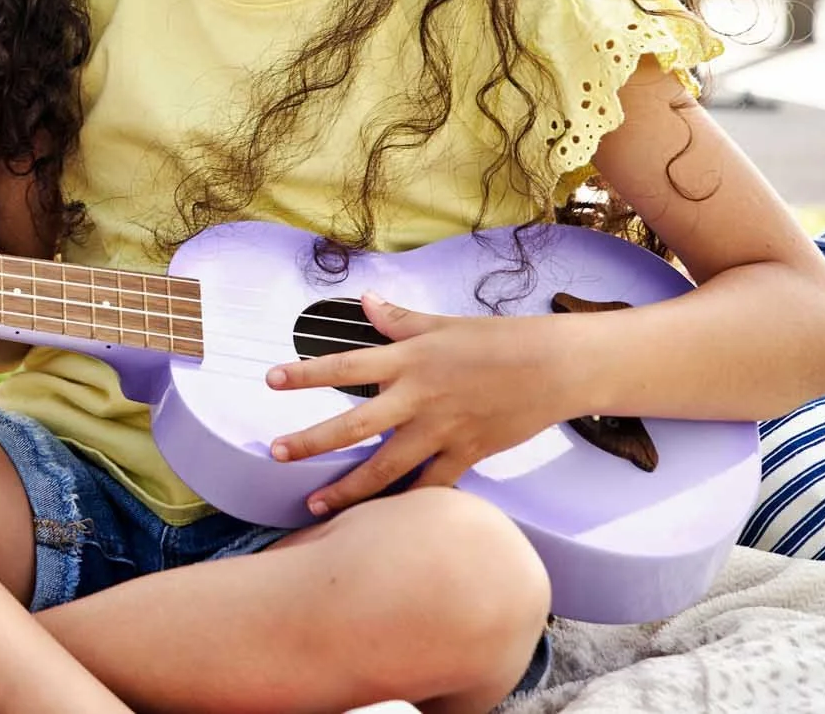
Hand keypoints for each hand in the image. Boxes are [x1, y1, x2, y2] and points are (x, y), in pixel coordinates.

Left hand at [266, 293, 574, 514]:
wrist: (554, 367)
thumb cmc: (497, 340)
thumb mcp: (443, 324)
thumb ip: (399, 318)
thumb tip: (365, 300)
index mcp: (408, 359)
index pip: (345, 366)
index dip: (306, 374)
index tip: (270, 380)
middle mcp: (419, 398)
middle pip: (355, 425)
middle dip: (312, 442)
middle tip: (277, 454)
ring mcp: (442, 431)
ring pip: (386, 468)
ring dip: (348, 489)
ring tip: (314, 505)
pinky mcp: (467, 454)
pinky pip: (431, 487)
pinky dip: (407, 505)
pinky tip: (383, 524)